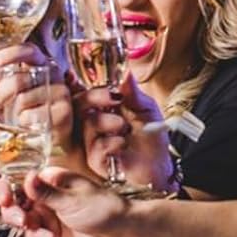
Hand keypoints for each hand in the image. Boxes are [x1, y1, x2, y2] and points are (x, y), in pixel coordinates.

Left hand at [0, 49, 76, 159]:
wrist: (49, 137)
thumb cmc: (28, 110)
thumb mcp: (10, 92)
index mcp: (42, 65)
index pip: (29, 51)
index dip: (10, 54)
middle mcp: (54, 76)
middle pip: (19, 79)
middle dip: (1, 93)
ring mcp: (60, 94)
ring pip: (24, 99)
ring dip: (13, 112)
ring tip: (16, 117)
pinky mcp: (63, 113)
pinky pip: (31, 116)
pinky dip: (23, 122)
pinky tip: (28, 125)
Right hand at [0, 166, 131, 236]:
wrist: (122, 232)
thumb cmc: (105, 208)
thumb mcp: (73, 200)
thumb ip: (46, 193)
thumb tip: (27, 179)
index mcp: (50, 180)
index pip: (17, 180)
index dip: (6, 189)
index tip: (4, 199)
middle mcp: (46, 197)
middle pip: (15, 204)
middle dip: (16, 215)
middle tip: (24, 222)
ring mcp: (49, 215)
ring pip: (25, 225)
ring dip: (34, 234)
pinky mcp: (53, 233)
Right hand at [78, 76, 174, 190]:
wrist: (159, 165)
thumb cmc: (151, 137)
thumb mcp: (145, 108)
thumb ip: (132, 92)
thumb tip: (126, 72)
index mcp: (103, 107)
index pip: (86, 92)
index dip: (91, 87)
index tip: (108, 86)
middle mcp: (93, 123)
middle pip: (77, 105)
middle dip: (93, 97)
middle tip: (112, 99)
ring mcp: (92, 142)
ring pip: (86, 124)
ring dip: (106, 121)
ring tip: (123, 126)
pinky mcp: (96, 161)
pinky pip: (95, 147)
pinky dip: (110, 142)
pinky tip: (123, 143)